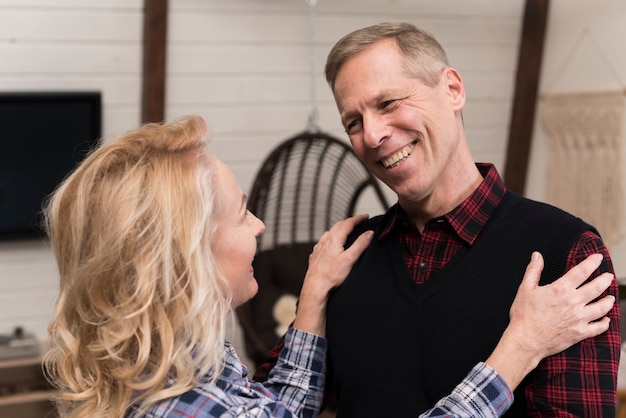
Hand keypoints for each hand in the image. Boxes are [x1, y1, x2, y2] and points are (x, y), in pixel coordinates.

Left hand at [293, 214, 372, 335]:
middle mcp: (324, 240)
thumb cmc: (331, 276)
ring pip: (330, 233)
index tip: (365, 216)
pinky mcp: (315, 255)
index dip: (358, 219)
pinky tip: (332, 244)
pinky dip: (331, 238)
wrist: (315, 287)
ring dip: (339, 229)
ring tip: (347, 230)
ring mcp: (319, 247)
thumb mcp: (350, 259)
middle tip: (358, 221)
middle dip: (349, 222)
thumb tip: (369, 233)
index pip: (348, 223)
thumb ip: (360, 244)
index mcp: (334, 239)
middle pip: (338, 226)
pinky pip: (324, 241)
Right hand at [507, 251, 613, 358]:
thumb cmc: (524, 315)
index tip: (598, 257)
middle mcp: (574, 302)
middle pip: (597, 287)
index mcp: (561, 289)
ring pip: (602, 307)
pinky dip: (605, 323)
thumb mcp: (525, 288)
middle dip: (605, 279)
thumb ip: (533, 270)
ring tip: (611, 297)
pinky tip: (606, 319)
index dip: (592, 262)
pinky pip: (599, 327)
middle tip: (608, 276)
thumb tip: (537, 255)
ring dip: (609, 301)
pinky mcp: (580, 333)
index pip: (582, 271)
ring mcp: (579, 318)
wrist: (526, 340)